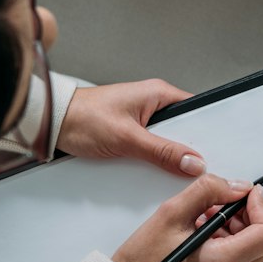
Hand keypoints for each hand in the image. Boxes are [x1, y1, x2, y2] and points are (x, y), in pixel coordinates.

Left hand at [55, 80, 202, 176]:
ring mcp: (141, 116)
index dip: (205, 132)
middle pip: (182, 128)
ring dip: (167, 154)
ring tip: (168, 168)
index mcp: (158, 93)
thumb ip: (162, 151)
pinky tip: (151, 167)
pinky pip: (151, 145)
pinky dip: (153, 157)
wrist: (52, 123)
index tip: (210, 153)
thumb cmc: (83, 117)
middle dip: (185, 148)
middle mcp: (152, 102)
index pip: (195, 111)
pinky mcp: (130, 129)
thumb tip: (192, 162)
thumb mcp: (128, 138)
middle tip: (190, 167)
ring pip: (166, 139)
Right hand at [111, 175, 262, 261]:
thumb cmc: (142, 259)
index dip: (261, 207)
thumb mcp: (172, 212)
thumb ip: (210, 190)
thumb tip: (240, 187)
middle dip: (248, 219)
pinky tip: (206, 243)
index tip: (244, 195)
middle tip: (217, 208)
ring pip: (256, 255)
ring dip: (240, 234)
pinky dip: (233, 251)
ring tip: (205, 226)